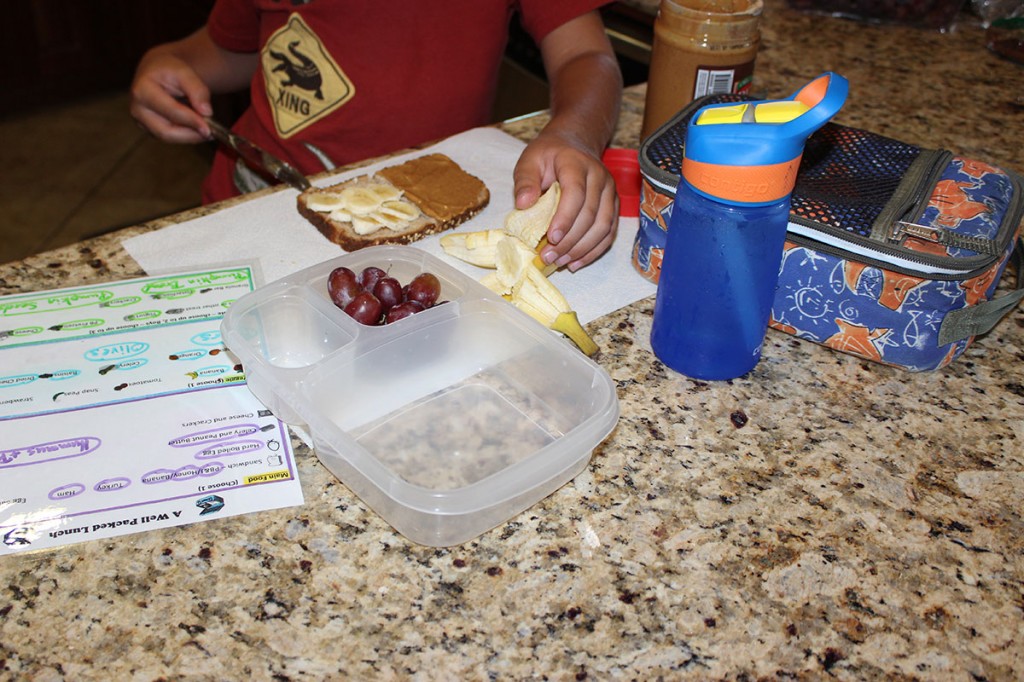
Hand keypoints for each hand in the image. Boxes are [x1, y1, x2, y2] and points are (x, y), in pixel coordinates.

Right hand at [130, 48, 212, 143]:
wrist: (156, 71)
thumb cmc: (169, 69)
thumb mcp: (184, 71)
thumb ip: (197, 89)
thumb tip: (206, 112)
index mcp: (142, 91)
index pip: (170, 111)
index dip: (191, 121)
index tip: (209, 128)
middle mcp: (137, 109)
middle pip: (165, 132)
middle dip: (190, 135)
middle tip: (210, 133)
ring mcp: (140, 121)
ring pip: (168, 137)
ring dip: (189, 137)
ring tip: (207, 130)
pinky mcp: (148, 128)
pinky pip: (168, 136)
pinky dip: (185, 135)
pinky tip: (197, 129)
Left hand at [513, 130, 617, 271]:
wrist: (574, 145)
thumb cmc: (548, 156)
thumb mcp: (529, 160)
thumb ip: (525, 180)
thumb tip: (523, 204)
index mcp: (577, 164)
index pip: (576, 193)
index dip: (565, 218)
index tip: (551, 238)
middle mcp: (600, 178)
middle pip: (590, 214)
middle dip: (569, 241)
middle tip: (548, 257)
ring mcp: (610, 192)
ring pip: (603, 226)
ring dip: (582, 249)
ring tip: (560, 262)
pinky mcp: (613, 206)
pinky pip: (608, 232)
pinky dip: (593, 251)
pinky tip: (576, 262)